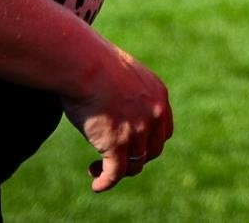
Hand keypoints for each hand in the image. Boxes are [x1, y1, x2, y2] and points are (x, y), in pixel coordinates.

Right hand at [61, 45, 173, 191]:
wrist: (84, 64)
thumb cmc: (95, 64)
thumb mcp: (123, 75)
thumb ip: (129, 92)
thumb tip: (118, 103)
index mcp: (158, 96)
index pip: (164, 132)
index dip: (149, 143)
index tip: (132, 147)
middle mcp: (154, 115)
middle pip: (152, 151)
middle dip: (135, 159)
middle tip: (114, 159)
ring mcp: (137, 131)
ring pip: (133, 165)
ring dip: (116, 171)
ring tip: (96, 169)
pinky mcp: (117, 144)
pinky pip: (114, 173)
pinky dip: (105, 182)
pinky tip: (96, 185)